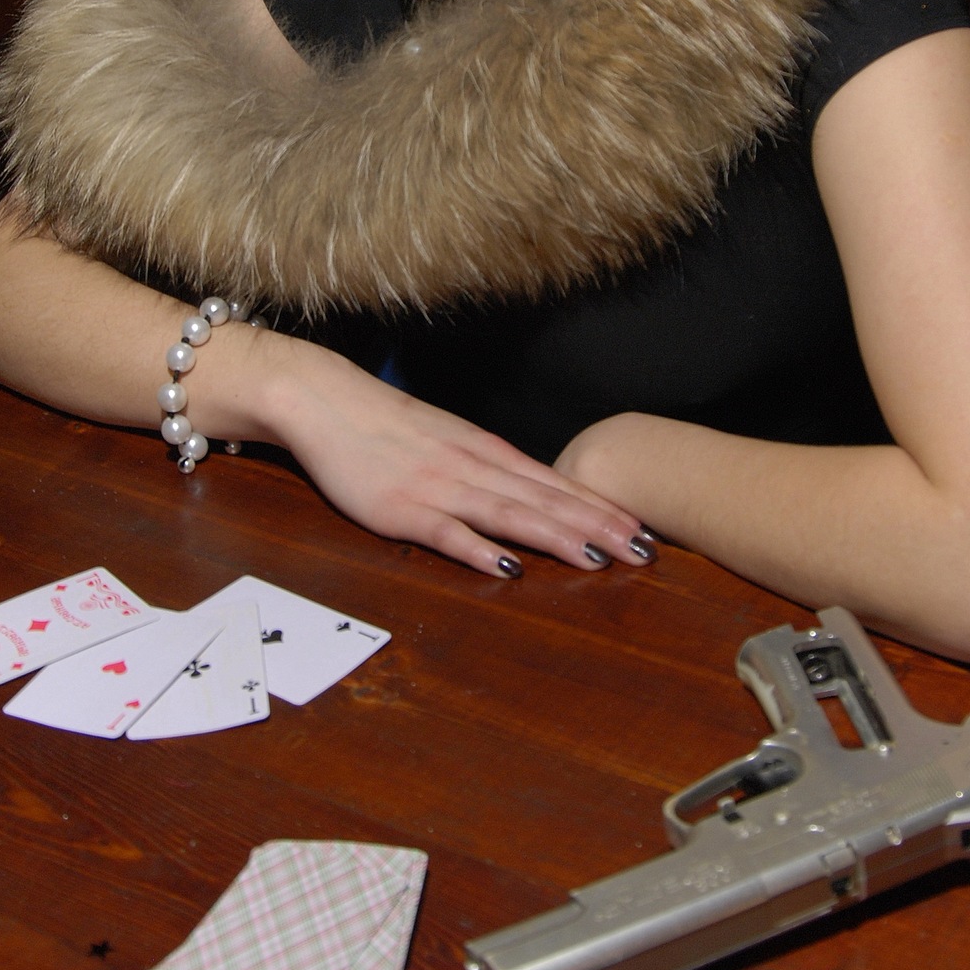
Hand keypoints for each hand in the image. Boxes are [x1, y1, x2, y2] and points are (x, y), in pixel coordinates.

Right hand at [257, 337, 654, 578]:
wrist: (325, 401)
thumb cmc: (385, 425)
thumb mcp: (447, 440)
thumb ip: (486, 469)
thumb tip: (529, 495)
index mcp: (485, 452)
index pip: (554, 484)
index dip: (600, 508)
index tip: (641, 528)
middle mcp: (472, 468)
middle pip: (544, 501)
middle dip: (598, 528)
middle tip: (644, 551)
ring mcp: (437, 487)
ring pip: (508, 515)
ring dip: (554, 537)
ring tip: (598, 558)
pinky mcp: (400, 508)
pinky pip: (445, 532)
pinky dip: (477, 549)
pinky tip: (506, 568)